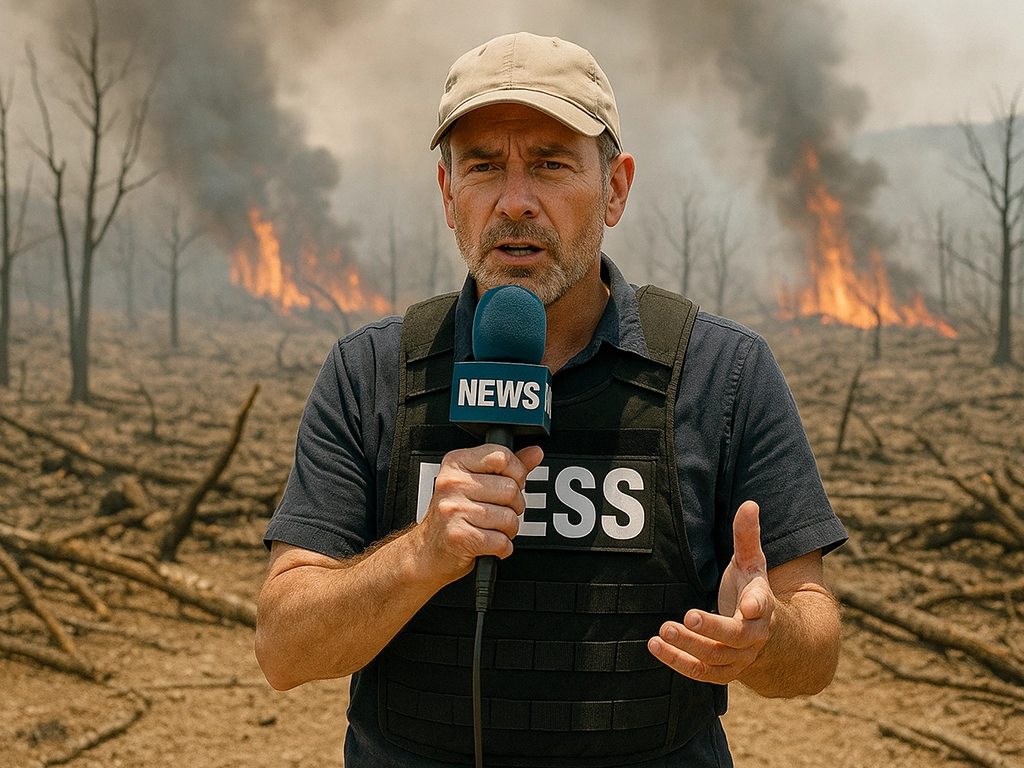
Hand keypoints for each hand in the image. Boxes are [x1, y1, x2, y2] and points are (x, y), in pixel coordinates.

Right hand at [416, 443, 543, 582]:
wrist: (428, 550)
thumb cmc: (453, 515)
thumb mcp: (475, 483)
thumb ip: (507, 467)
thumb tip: (535, 453)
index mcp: (456, 463)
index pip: (501, 457)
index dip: (517, 473)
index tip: (512, 483)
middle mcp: (452, 484)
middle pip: (510, 489)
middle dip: (515, 506)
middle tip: (501, 512)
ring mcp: (454, 510)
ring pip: (509, 518)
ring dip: (509, 529)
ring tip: (493, 528)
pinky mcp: (459, 537)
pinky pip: (501, 541)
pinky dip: (502, 547)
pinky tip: (489, 543)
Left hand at [648, 500, 773, 683]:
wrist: (763, 632)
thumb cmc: (750, 589)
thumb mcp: (751, 562)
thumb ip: (747, 536)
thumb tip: (749, 503)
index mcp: (762, 604)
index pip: (763, 605)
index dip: (757, 605)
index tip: (748, 605)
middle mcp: (753, 635)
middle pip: (735, 636)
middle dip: (711, 628)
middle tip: (685, 616)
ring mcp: (739, 656)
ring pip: (715, 658)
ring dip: (689, 646)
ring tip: (662, 631)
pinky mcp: (722, 671)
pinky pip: (701, 673)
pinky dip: (678, 662)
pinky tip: (655, 646)